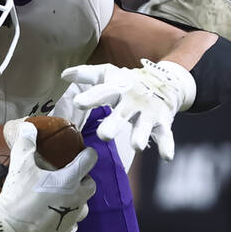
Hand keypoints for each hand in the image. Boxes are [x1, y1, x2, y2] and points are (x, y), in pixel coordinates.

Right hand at [0, 120, 96, 231]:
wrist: (9, 230)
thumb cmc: (17, 195)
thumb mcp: (20, 164)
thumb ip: (26, 143)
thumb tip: (28, 127)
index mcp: (70, 180)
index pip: (89, 160)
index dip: (87, 154)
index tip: (82, 153)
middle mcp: (77, 199)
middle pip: (90, 184)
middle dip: (83, 179)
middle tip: (68, 176)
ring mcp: (72, 218)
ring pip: (84, 206)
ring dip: (77, 199)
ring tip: (61, 197)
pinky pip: (71, 225)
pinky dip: (66, 219)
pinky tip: (54, 216)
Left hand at [65, 59, 193, 160]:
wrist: (165, 82)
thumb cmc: (128, 83)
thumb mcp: (109, 75)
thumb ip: (87, 75)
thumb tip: (63, 74)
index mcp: (119, 88)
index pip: (103, 92)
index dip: (91, 97)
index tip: (78, 103)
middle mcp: (134, 100)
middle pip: (123, 113)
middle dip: (115, 123)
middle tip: (104, 135)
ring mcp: (149, 112)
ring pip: (145, 125)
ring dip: (141, 134)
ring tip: (136, 146)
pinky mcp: (163, 123)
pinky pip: (165, 135)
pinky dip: (167, 146)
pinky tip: (166, 157)